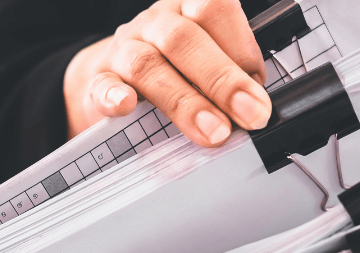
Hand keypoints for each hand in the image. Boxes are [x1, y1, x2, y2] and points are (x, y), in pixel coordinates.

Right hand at [63, 0, 269, 146]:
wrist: (115, 76)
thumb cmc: (174, 67)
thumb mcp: (206, 59)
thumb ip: (231, 73)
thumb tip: (259, 106)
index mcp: (188, 8)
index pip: (214, 8)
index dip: (241, 45)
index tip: (259, 85)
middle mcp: (156, 23)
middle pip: (184, 40)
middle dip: (223, 80)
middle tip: (251, 115)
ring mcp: (124, 48)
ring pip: (148, 65)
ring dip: (185, 102)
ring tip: (213, 132)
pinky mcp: (100, 79)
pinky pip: (103, 85)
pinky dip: (114, 96)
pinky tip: (127, 106)